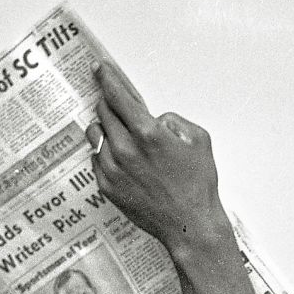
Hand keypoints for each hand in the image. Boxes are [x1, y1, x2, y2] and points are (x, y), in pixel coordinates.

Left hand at [91, 62, 227, 257]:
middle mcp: (125, 149)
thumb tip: (155, 118)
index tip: (98, 69)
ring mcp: (112, 169)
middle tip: (119, 107)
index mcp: (148, 133)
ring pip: (94, 134)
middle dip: (110, 104)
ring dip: (105, 128)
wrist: (189, 225)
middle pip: (103, 111)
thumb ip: (173, 120)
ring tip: (121, 136)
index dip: (106, 78)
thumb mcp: (198, 140)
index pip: (117, 95)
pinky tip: (123, 160)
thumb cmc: (198, 185)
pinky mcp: (107, 186)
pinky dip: (105, 153)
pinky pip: (96, 158)